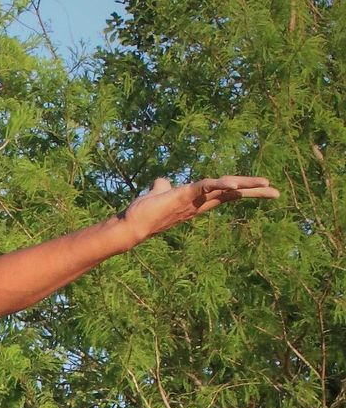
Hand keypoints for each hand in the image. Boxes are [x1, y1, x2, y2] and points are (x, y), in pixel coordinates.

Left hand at [120, 175, 278, 245]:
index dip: (242, 190)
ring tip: (266, 184)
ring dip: (246, 185)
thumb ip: (162, 187)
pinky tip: (232, 182)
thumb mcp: (158, 194)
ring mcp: (193, 201)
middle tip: (276, 193)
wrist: (130, 225)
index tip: (261, 188)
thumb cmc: (144, 212)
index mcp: (197, 202)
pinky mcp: (185, 196)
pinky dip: (220, 184)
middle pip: (232, 194)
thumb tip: (162, 182)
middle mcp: (199, 204)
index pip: (224, 194)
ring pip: (225, 190)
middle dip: (254, 192)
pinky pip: (206, 187)